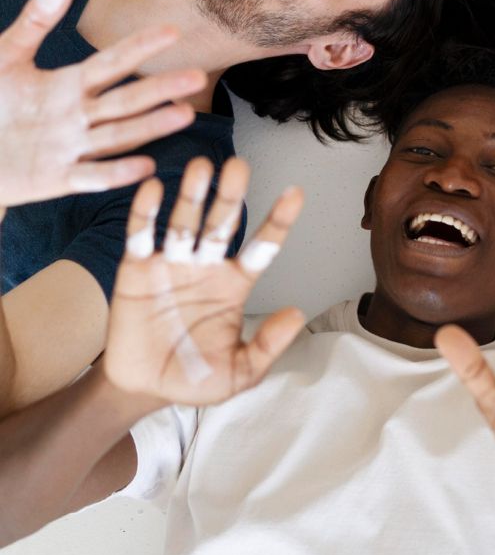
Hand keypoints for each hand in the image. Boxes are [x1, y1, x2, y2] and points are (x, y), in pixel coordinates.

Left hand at [0, 0, 204, 207]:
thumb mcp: (6, 58)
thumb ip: (33, 24)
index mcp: (70, 85)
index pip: (112, 63)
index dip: (139, 47)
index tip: (171, 30)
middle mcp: (79, 115)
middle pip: (125, 100)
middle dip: (160, 88)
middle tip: (197, 76)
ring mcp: (72, 148)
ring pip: (118, 136)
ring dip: (151, 126)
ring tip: (184, 114)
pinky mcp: (57, 179)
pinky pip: (91, 176)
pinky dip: (117, 173)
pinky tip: (145, 166)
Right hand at [104, 157, 304, 407]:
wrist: (143, 388)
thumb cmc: (195, 377)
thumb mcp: (239, 373)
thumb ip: (268, 347)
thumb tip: (297, 314)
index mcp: (234, 283)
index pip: (261, 247)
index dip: (278, 221)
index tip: (295, 193)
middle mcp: (206, 265)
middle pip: (221, 223)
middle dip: (230, 195)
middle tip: (239, 166)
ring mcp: (172, 262)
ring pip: (185, 221)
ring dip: (192, 194)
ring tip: (201, 166)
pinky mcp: (137, 268)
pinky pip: (142, 235)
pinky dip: (146, 212)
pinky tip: (153, 188)